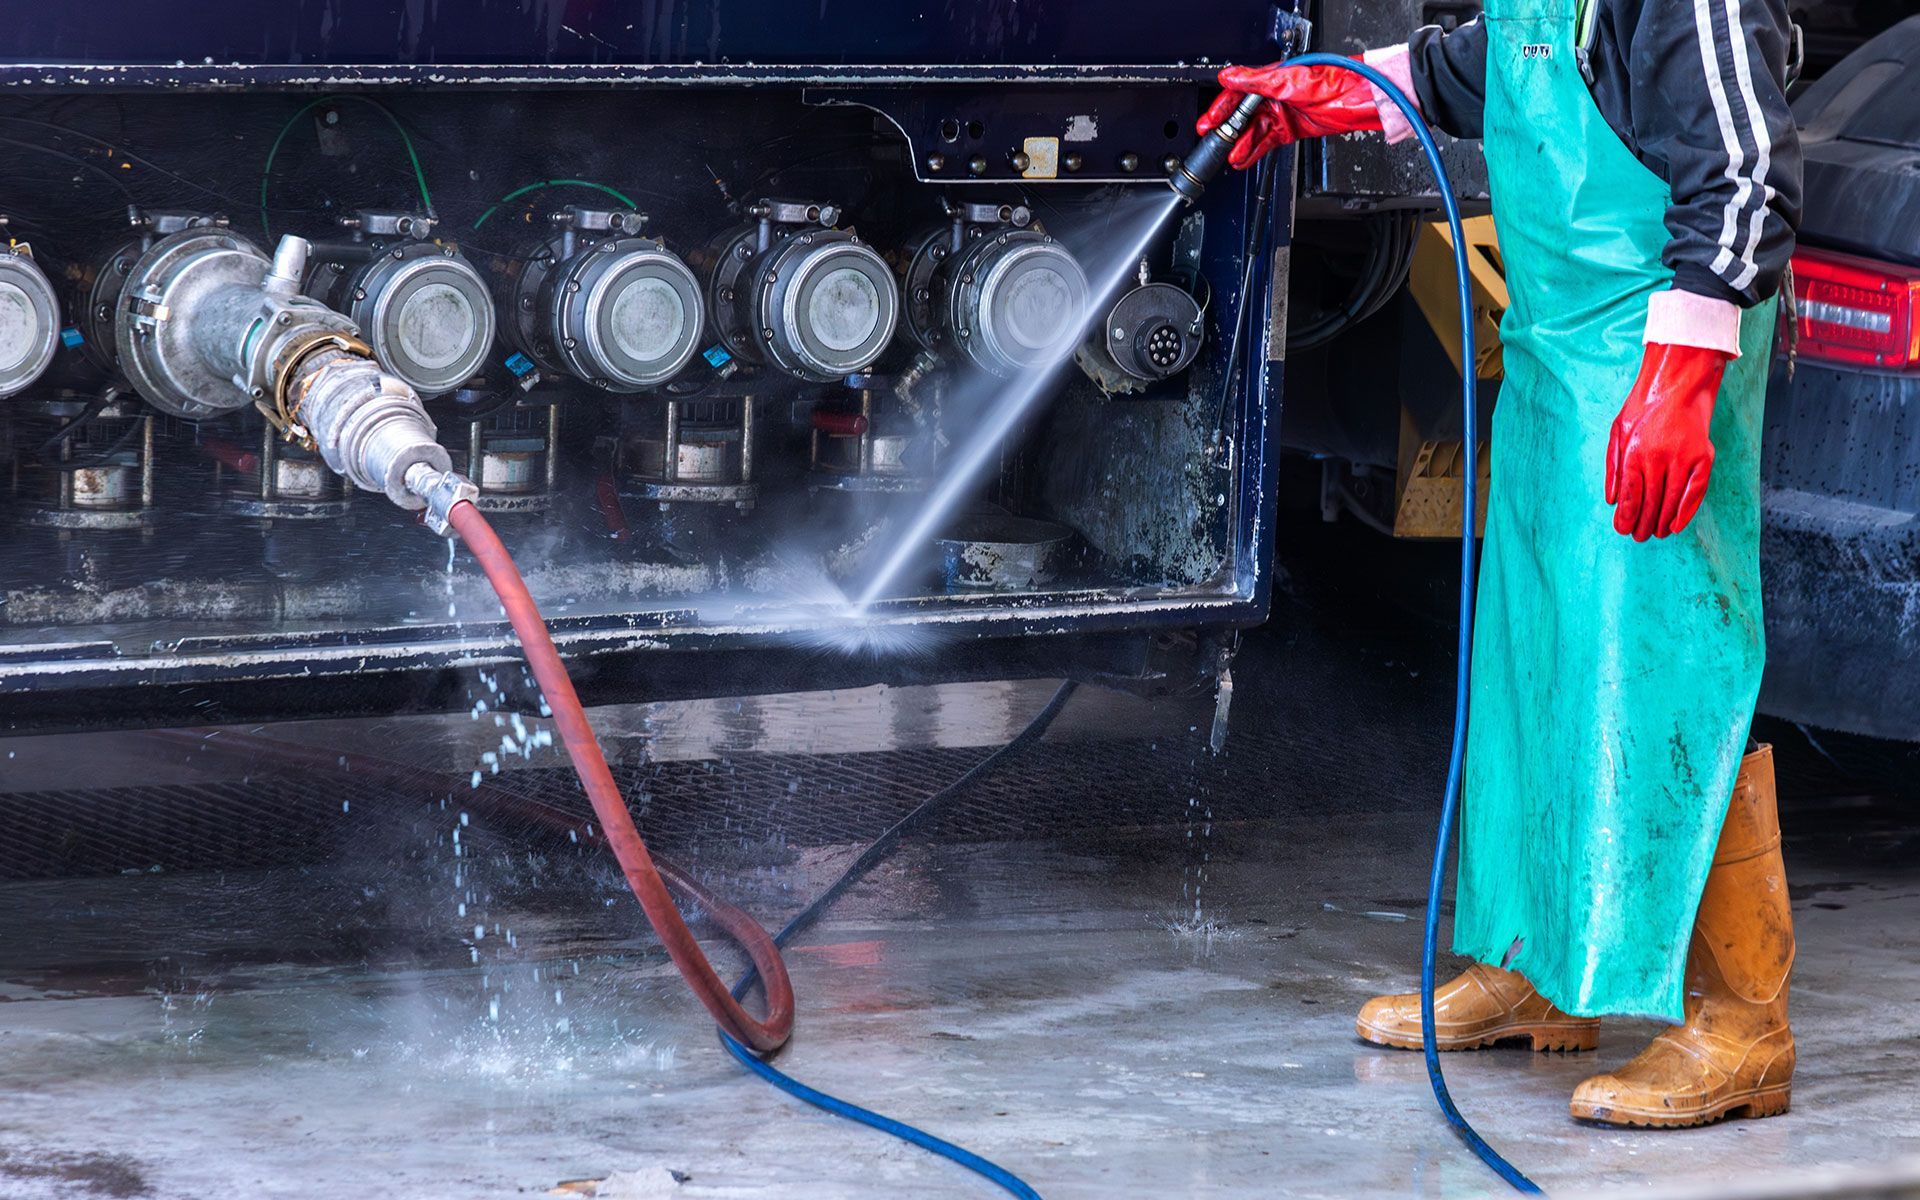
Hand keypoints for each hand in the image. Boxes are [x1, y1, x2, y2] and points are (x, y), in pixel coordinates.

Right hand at [1197, 61, 1383, 168]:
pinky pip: (1266, 143)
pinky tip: (1243, 159)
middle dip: (1227, 130)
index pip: (1237, 94)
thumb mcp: (1288, 81)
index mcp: (1270, 80)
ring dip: (1240, 145)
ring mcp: (1282, 114)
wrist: (1356, 99)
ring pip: (1253, 132)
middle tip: (1214, 141)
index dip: (1221, 108)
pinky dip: (1253, 152)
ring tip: (1231, 155)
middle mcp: (1274, 97)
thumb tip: (1228, 77)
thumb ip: (1256, 81)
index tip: (1209, 121)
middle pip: (1242, 116)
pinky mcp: (1290, 130)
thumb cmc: (1331, 81)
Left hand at [1605, 343, 1730, 540]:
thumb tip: (1612, 500)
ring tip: (1655, 533)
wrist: (1678, 383)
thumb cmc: (1644, 407)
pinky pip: (1696, 491)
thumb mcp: (1618, 431)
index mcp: (1635, 451)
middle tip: (1638, 536)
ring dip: (1662, 522)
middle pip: (1650, 502)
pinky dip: (1686, 511)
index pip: (1631, 494)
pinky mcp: (1703, 456)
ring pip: (1672, 500)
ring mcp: (1684, 458)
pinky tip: (1676, 525)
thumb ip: (1614, 467)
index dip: (1626, 516)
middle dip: (1643, 523)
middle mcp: (1659, 457)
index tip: (1622, 529)